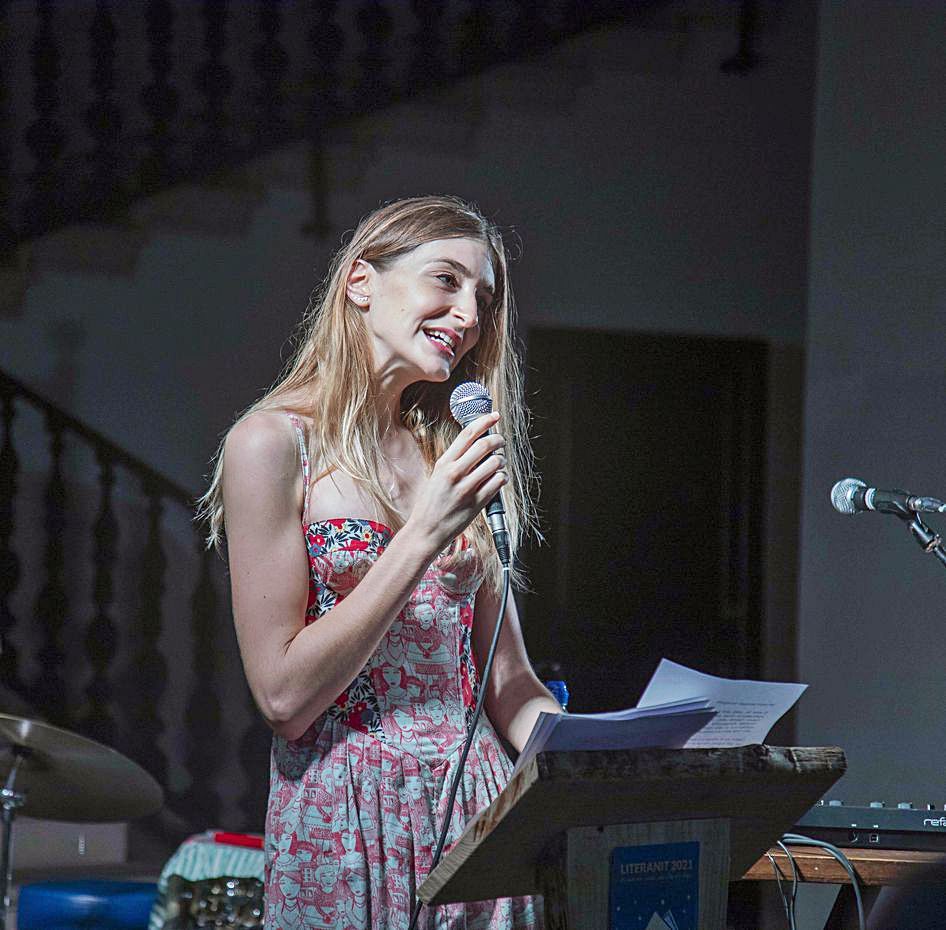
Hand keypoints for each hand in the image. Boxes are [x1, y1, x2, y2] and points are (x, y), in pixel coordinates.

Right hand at [405, 412, 506, 553]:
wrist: (426, 531)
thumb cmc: (431, 504)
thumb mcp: (436, 476)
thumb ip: (454, 461)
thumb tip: (475, 446)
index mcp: (444, 463)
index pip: (467, 434)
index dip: (484, 421)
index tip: (494, 416)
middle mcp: (454, 473)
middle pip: (484, 445)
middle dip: (498, 440)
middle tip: (501, 441)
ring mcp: (466, 488)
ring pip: (495, 463)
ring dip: (501, 460)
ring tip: (499, 463)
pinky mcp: (477, 503)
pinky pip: (498, 482)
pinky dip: (503, 477)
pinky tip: (499, 479)